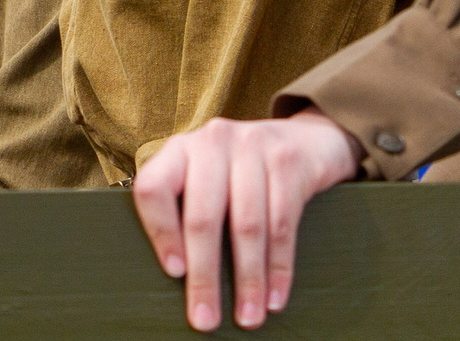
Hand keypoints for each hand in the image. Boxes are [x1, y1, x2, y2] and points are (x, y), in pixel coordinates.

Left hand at [132, 112, 360, 331]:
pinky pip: (282, 223)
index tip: (173, 273)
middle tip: (205, 320)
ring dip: (248, 280)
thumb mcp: (207, 177)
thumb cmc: (241, 173)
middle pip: (203, 216)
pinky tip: (275, 297)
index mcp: (180, 150)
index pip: (154, 188)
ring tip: (247, 317)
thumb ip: (185, 211)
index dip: (160, 232)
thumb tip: (175, 281)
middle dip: (205, 276)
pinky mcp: (289, 160)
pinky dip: (279, 267)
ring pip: (246, 226)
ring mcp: (253, 145)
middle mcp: (213, 141)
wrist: (305, 140)